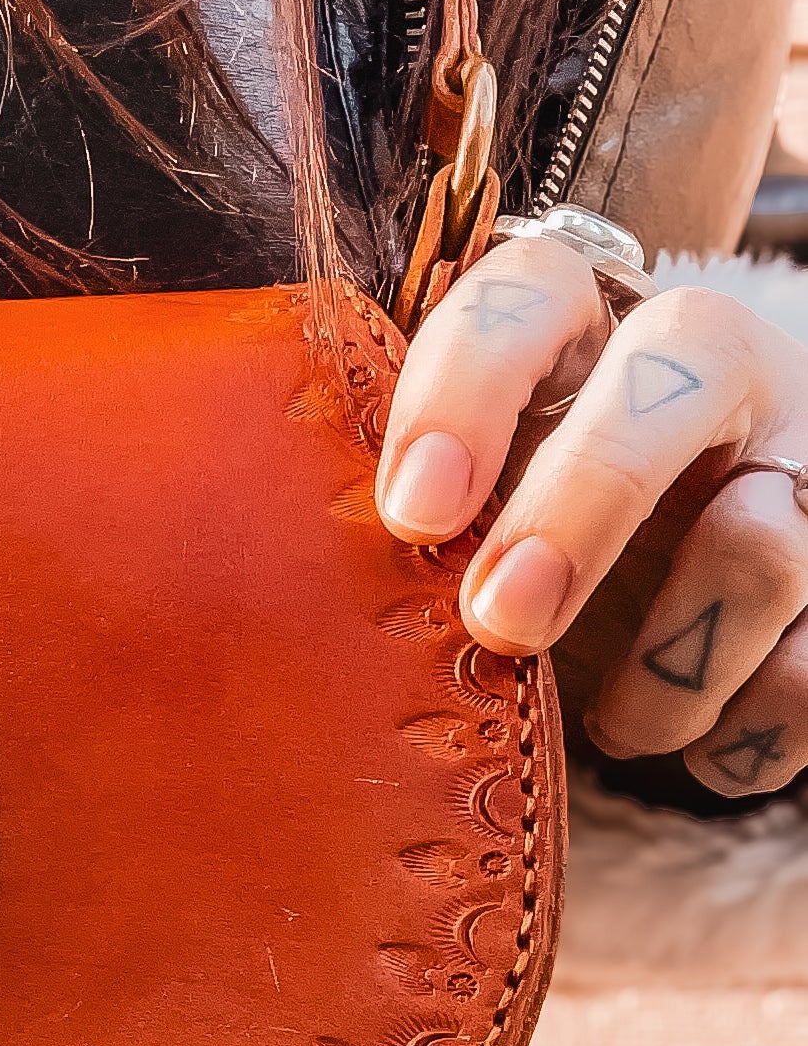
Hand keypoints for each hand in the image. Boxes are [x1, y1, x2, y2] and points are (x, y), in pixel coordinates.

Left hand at [374, 235, 807, 797]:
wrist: (661, 569)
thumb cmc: (511, 535)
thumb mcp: (454, 509)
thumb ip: (407, 517)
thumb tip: (290, 607)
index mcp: (581, 326)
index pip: (528, 292)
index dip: (467, 388)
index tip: (411, 512)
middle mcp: (711, 364)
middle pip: (686, 362)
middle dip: (586, 502)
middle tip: (501, 622)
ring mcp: (797, 460)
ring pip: (768, 537)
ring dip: (676, 660)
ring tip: (616, 728)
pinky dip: (755, 727)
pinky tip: (703, 754)